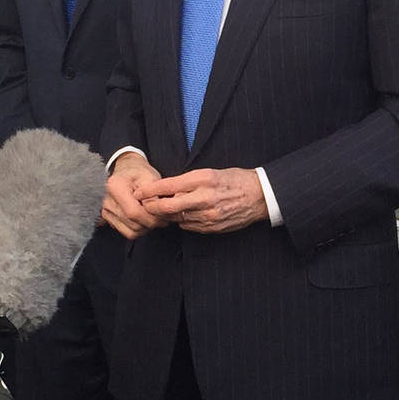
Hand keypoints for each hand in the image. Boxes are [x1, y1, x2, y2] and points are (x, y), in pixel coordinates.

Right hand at [102, 153, 166, 238]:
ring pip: (131, 232)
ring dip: (146, 228)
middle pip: (133, 224)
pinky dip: (139, 229)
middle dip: (151, 223)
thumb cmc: (139, 173)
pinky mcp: (108, 219)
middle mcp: (106, 200)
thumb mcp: (150, 177)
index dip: (151, 217)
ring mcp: (105, 211)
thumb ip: (153, 195)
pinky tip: (144, 219)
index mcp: (115, 186)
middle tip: (163, 216)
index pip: (133, 212)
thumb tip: (157, 212)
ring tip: (154, 216)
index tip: (163, 215)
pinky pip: (127, 232)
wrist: (126, 170)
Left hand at [139, 167, 267, 233]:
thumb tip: (166, 190)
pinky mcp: (212, 227)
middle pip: (168, 207)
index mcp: (203, 179)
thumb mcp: (210, 172)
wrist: (259, 196)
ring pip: (177, 218)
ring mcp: (208, 215)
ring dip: (167, 215)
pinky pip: (188, 226)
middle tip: (144, 205)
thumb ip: (188, 182)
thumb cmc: (234, 180)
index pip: (168, 186)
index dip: (149, 190)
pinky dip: (182, 221)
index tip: (139, 192)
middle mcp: (204, 198)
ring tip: (162, 210)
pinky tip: (184, 215)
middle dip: (152, 207)